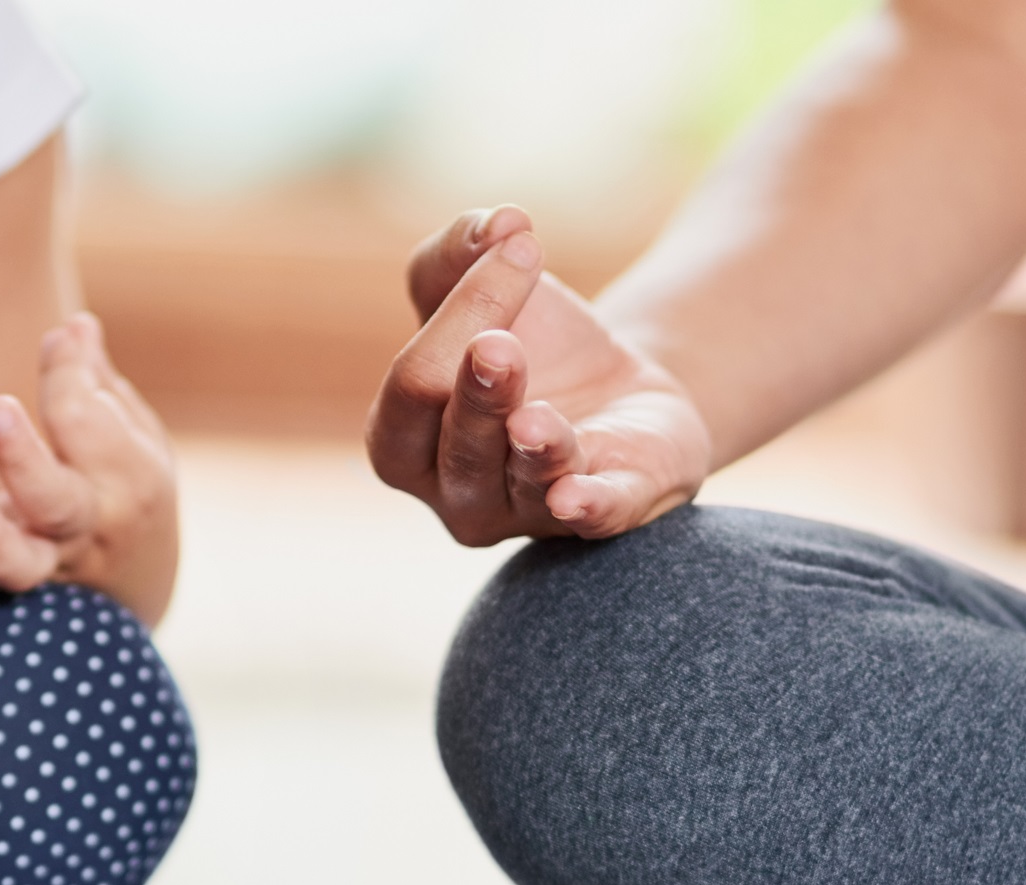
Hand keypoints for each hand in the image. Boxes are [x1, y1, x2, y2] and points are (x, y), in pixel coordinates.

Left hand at [0, 313, 180, 625]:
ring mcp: (43, 563)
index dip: (65, 370)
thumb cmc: (127, 488)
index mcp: (125, 481)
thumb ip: (97, 385)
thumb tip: (74, 327)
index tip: (60, 342)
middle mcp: (85, 528)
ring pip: (17, 564)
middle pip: (55, 499)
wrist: (136, 587)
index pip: (84, 418)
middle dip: (22, 456)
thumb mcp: (133, 437)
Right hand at [366, 206, 712, 545]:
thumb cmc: (530, 348)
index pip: (414, 384)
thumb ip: (458, 251)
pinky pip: (595, 520)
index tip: (523, 245)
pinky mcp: (607, 513)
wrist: (620, 389)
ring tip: (534, 416)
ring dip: (532, 445)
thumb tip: (500, 222)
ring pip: (525, 483)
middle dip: (479, 391)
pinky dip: (584, 507)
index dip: (460, 313)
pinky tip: (573, 498)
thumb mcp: (482, 291)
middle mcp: (458, 492)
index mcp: (406, 440)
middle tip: (500, 344)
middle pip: (458, 443)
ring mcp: (531, 512)